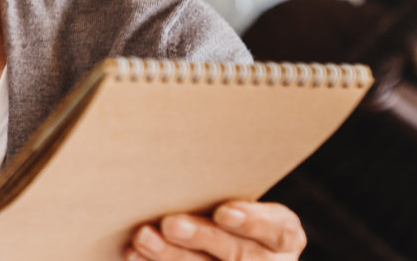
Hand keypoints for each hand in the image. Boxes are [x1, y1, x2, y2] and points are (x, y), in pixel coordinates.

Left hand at [125, 200, 304, 260]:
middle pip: (238, 254)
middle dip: (202, 238)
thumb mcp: (235, 197)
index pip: (277, 230)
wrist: (218, 241)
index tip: (224, 211)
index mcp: (283, 236)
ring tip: (143, 239)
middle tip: (170, 223)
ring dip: (171, 256)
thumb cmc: (225, 209)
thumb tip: (176, 165)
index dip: (252, 222)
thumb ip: (218, 188)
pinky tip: (133, 254)